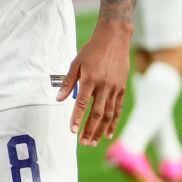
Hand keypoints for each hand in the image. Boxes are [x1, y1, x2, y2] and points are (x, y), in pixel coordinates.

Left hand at [57, 19, 130, 145]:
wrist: (114, 39)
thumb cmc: (92, 50)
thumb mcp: (76, 63)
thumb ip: (68, 82)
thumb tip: (58, 99)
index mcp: (90, 79)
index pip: (83, 103)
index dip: (77, 117)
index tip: (72, 130)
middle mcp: (104, 86)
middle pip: (97, 113)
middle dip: (89, 129)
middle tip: (83, 142)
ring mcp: (115, 88)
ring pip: (108, 114)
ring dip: (100, 130)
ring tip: (92, 142)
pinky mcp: (122, 89)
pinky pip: (118, 109)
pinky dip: (113, 122)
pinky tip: (108, 133)